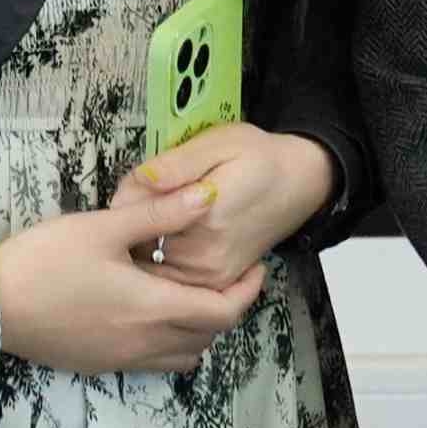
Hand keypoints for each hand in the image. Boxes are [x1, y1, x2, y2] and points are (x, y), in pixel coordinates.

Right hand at [0, 217, 264, 376]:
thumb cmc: (45, 259)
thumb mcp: (104, 227)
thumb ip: (161, 213)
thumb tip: (210, 195)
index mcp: (153, 307)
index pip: (223, 311)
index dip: (248, 291)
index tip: (257, 267)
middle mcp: (146, 343)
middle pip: (208, 337)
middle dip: (226, 308)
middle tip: (226, 275)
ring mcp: (122, 360)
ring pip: (184, 355)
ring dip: (199, 330)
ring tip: (188, 293)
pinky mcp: (100, 365)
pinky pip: (154, 362)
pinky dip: (169, 341)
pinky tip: (149, 309)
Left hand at [111, 124, 332, 287]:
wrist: (298, 183)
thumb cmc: (258, 158)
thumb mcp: (217, 142)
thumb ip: (175, 164)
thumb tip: (139, 181)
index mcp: (203, 217)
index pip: (132, 217)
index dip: (127, 199)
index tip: (140, 183)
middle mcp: (206, 256)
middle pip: (136, 245)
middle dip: (133, 223)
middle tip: (154, 195)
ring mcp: (210, 277)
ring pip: (149, 265)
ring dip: (145, 243)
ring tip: (166, 215)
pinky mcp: (215, 285)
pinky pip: (168, 279)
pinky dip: (161, 260)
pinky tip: (175, 235)